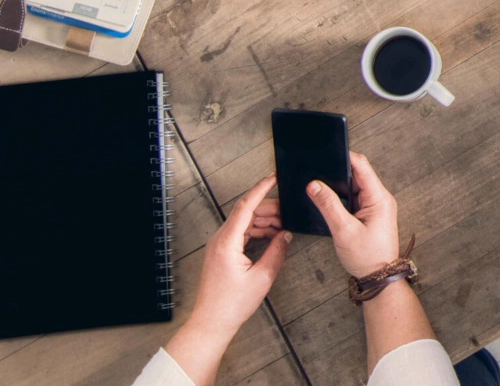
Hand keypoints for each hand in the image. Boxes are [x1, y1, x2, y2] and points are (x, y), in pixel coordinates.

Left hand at [165, 175, 289, 385]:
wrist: (211, 322)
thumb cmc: (232, 304)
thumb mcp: (262, 277)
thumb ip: (276, 252)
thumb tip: (286, 235)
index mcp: (227, 242)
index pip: (245, 206)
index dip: (261, 189)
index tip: (274, 177)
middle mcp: (220, 240)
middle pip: (246, 213)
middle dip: (269, 210)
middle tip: (289, 212)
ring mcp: (218, 246)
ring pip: (243, 223)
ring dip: (263, 222)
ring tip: (283, 228)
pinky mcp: (220, 253)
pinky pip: (239, 234)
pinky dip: (256, 232)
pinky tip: (270, 238)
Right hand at [308, 151, 403, 278]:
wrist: (378, 277)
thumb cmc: (367, 257)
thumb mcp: (344, 230)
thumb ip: (328, 205)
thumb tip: (314, 185)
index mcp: (378, 197)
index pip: (361, 166)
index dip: (343, 156)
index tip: (325, 152)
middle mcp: (379, 198)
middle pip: (356, 174)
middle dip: (336, 171)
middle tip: (315, 169)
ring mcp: (373, 206)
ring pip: (352, 186)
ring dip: (337, 186)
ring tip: (317, 184)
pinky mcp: (368, 213)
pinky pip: (352, 198)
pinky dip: (340, 198)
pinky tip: (326, 200)